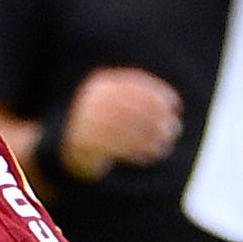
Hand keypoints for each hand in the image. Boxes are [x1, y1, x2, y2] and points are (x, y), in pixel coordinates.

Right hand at [62, 68, 183, 182]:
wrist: (67, 148)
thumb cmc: (101, 128)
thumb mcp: (115, 107)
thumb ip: (136, 102)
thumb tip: (171, 105)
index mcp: (100, 86)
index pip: (132, 85)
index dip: (156, 93)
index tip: (175, 105)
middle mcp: (92, 101)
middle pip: (132, 107)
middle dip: (157, 118)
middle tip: (174, 129)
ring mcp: (86, 121)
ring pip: (126, 129)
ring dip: (150, 138)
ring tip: (165, 146)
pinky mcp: (84, 143)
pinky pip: (117, 147)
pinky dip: (137, 151)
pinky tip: (150, 156)